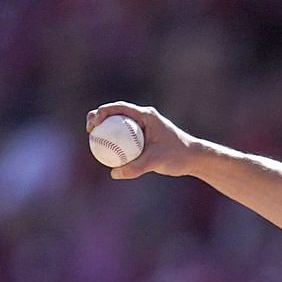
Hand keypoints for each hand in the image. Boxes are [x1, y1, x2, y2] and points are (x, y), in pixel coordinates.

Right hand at [86, 102, 200, 180]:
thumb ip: (136, 167)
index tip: (93, 124)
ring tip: (92, 140)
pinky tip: (105, 153)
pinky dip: (114, 142)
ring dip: (104, 129)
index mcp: (146, 115)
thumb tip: (114, 173)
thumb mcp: (156, 161)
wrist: (192, 158)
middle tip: (89, 130)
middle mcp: (142, 118)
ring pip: (118, 125)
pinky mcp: (142, 137)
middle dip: (98, 117)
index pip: (119, 108)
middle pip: (114, 113)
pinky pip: (124, 137)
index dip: (102, 112)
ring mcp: (141, 127)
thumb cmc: (177, 156)